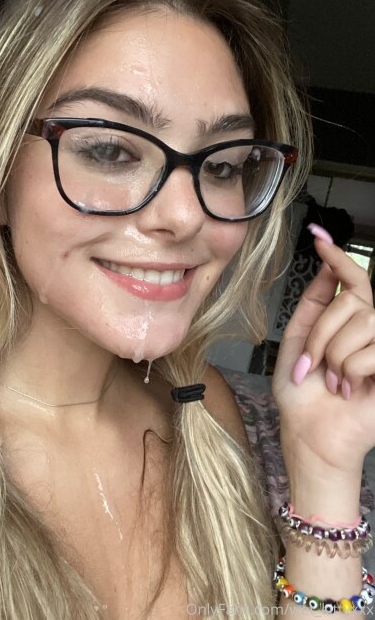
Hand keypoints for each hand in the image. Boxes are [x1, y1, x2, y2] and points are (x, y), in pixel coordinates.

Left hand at [272, 226, 374, 474]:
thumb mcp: (299, 339)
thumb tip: (326, 266)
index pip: (351, 279)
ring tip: (332, 380)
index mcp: (346, 321)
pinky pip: (369, 352)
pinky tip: (348, 389)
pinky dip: (348, 373)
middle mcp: (369, 329)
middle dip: (321, 333)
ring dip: (333, 355)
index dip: (337, 256)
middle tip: (312, 365)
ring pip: (361, 323)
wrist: (310, 431)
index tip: (319, 235)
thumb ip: (314, 303)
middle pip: (351, 300)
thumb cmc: (302, 392)